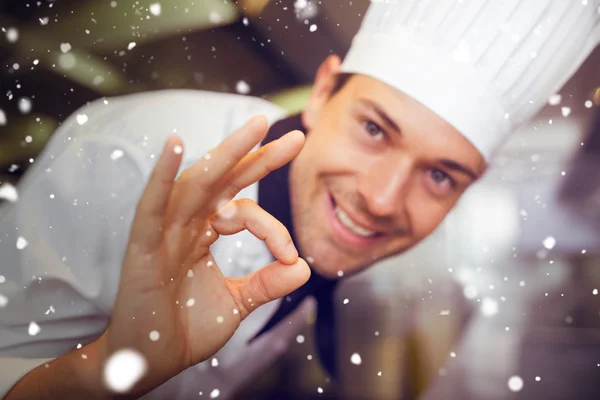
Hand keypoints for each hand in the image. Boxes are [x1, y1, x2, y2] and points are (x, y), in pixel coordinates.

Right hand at [96, 116, 309, 395]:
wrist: (149, 362)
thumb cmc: (184, 327)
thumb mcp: (237, 303)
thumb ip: (266, 283)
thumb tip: (304, 268)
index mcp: (204, 232)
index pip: (244, 210)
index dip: (272, 227)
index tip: (291, 255)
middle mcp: (184, 224)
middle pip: (223, 180)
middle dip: (257, 155)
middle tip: (293, 135)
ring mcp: (162, 233)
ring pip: (195, 184)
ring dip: (225, 153)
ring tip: (255, 127)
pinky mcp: (141, 249)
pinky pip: (150, 207)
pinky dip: (160, 177)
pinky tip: (174, 145)